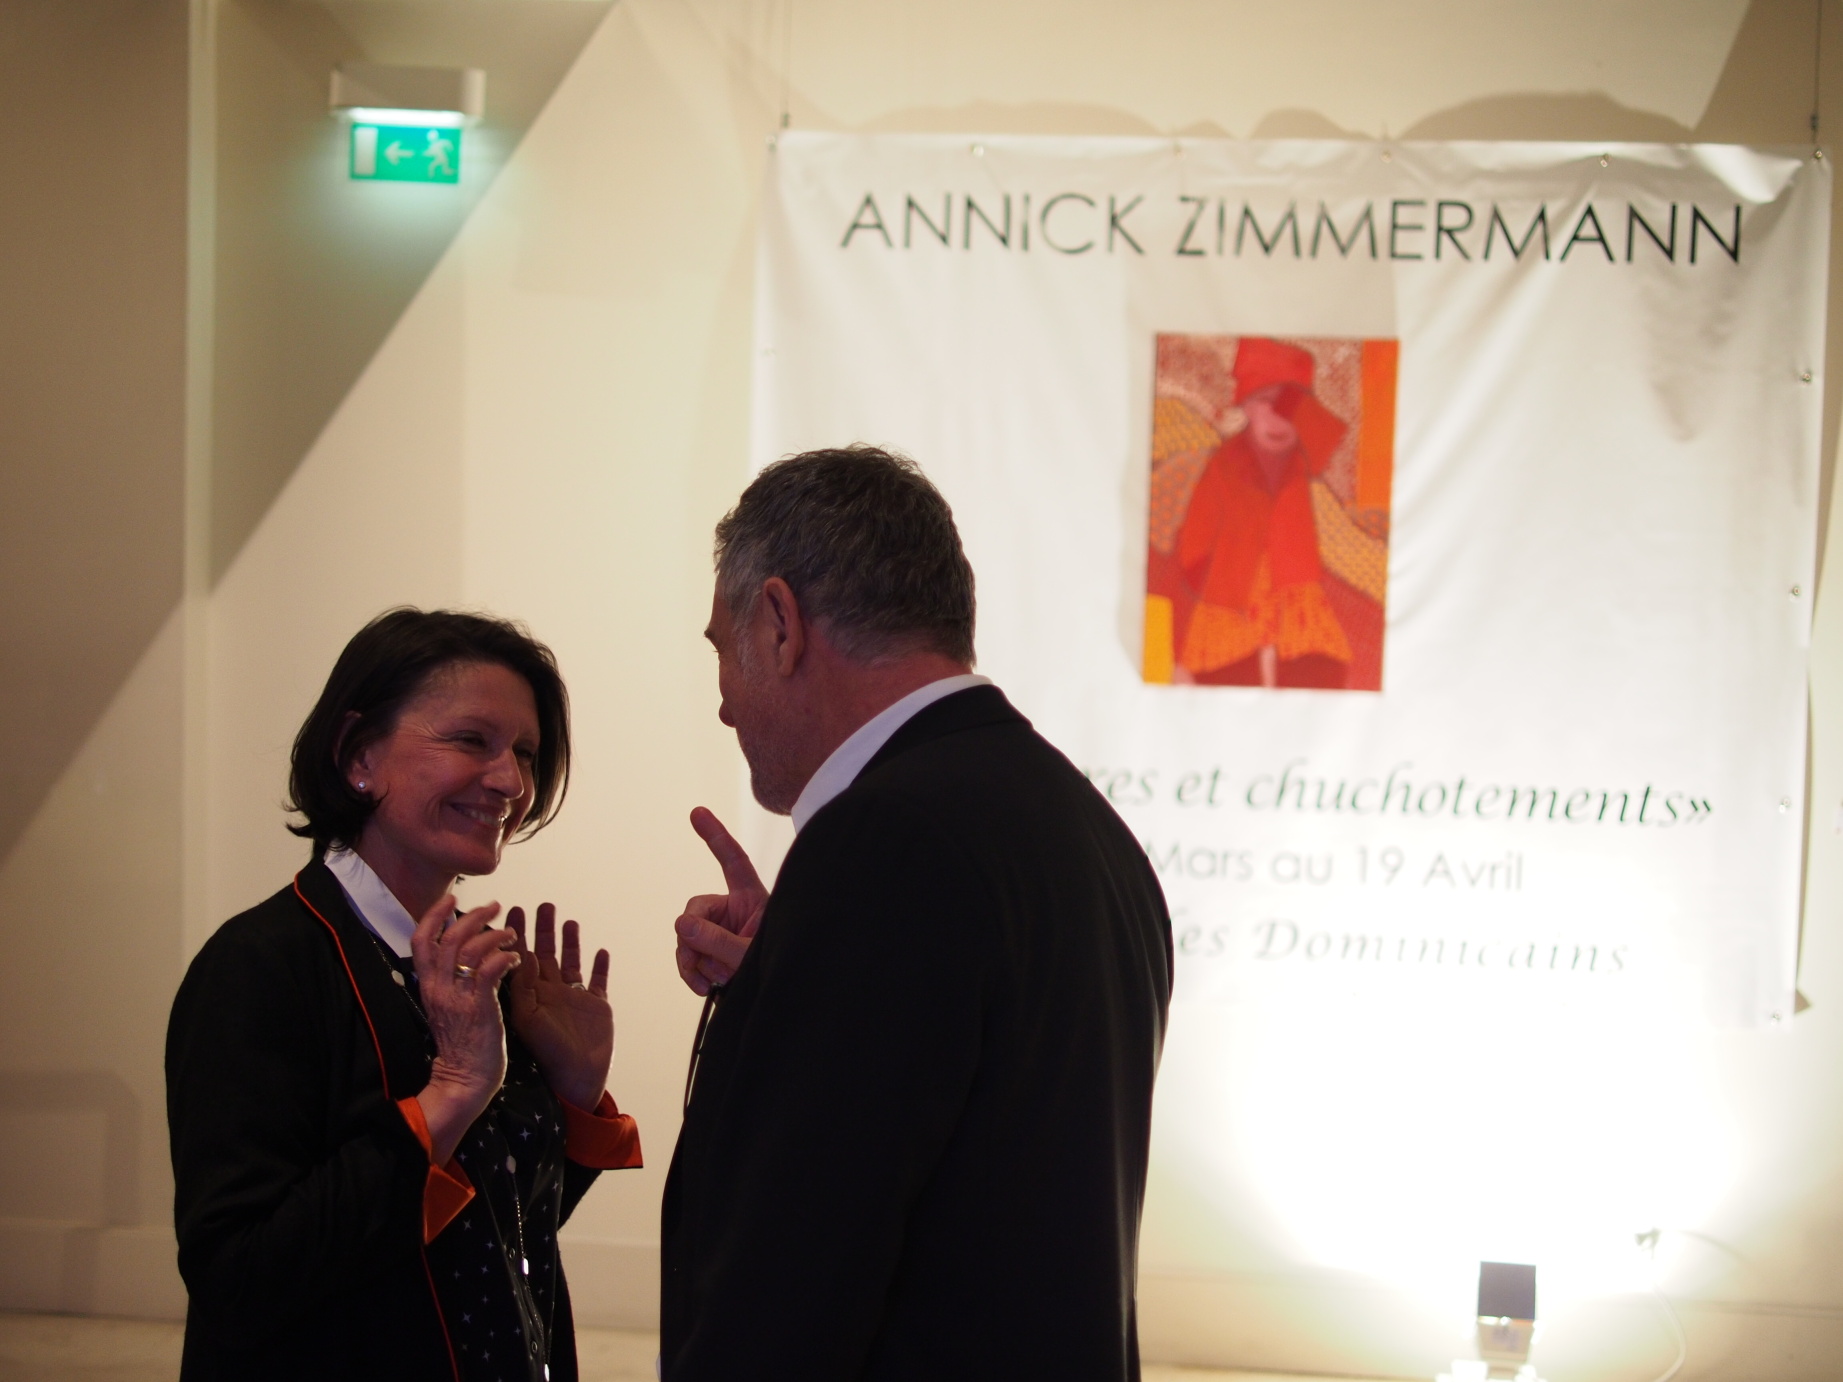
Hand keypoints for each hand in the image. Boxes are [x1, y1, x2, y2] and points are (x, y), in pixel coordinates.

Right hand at [412, 896, 520, 1163]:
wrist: (464, 1081)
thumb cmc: (462, 1043)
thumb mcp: (447, 1006)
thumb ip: (449, 980)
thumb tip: (460, 953)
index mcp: (428, 986)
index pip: (421, 941)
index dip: (435, 915)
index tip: (453, 899)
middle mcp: (438, 988)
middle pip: (447, 938)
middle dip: (472, 916)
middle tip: (495, 907)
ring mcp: (457, 997)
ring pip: (469, 949)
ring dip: (494, 934)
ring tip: (512, 934)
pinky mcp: (478, 1008)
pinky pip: (489, 970)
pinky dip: (504, 957)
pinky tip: (517, 958)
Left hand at [506, 903, 612, 1111]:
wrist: (577, 1081)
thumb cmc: (547, 1054)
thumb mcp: (528, 1018)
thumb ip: (523, 987)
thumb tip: (519, 954)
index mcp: (532, 994)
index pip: (522, 956)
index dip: (517, 933)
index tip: (512, 909)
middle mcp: (552, 993)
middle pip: (546, 954)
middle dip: (543, 929)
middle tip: (542, 905)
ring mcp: (576, 999)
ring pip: (571, 962)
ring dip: (570, 941)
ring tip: (567, 920)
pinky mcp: (598, 1006)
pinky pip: (599, 980)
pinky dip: (601, 965)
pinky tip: (601, 950)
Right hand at [674, 807, 767, 995]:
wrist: (787, 997)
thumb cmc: (783, 968)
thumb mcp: (750, 955)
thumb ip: (717, 940)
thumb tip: (680, 924)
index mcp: (751, 899)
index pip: (732, 861)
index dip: (715, 836)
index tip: (697, 812)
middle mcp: (733, 911)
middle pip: (695, 910)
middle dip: (693, 938)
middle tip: (701, 965)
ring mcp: (721, 933)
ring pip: (687, 937)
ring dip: (695, 962)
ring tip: (716, 982)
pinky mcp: (712, 955)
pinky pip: (689, 958)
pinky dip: (691, 973)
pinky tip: (704, 988)